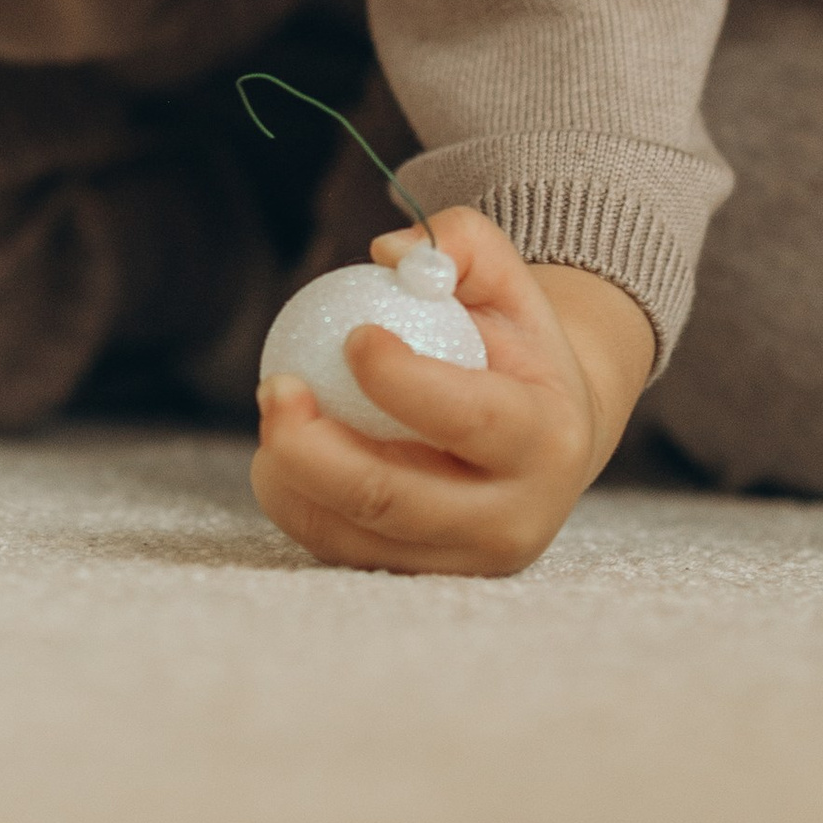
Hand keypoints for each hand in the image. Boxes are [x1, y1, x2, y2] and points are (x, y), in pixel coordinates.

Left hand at [250, 208, 651, 576]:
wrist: (543, 438)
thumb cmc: (513, 347)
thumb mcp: (508, 285)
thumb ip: (461, 244)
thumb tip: (385, 252)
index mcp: (547, 441)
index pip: (470, 419)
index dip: (403, 382)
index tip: (354, 335)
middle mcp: (512, 519)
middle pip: (394, 499)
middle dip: (315, 447)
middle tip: (275, 384)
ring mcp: (463, 562)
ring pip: (352, 535)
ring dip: (291, 475)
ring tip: (275, 410)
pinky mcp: (420, 577)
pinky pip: (338, 548)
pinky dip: (296, 499)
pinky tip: (282, 450)